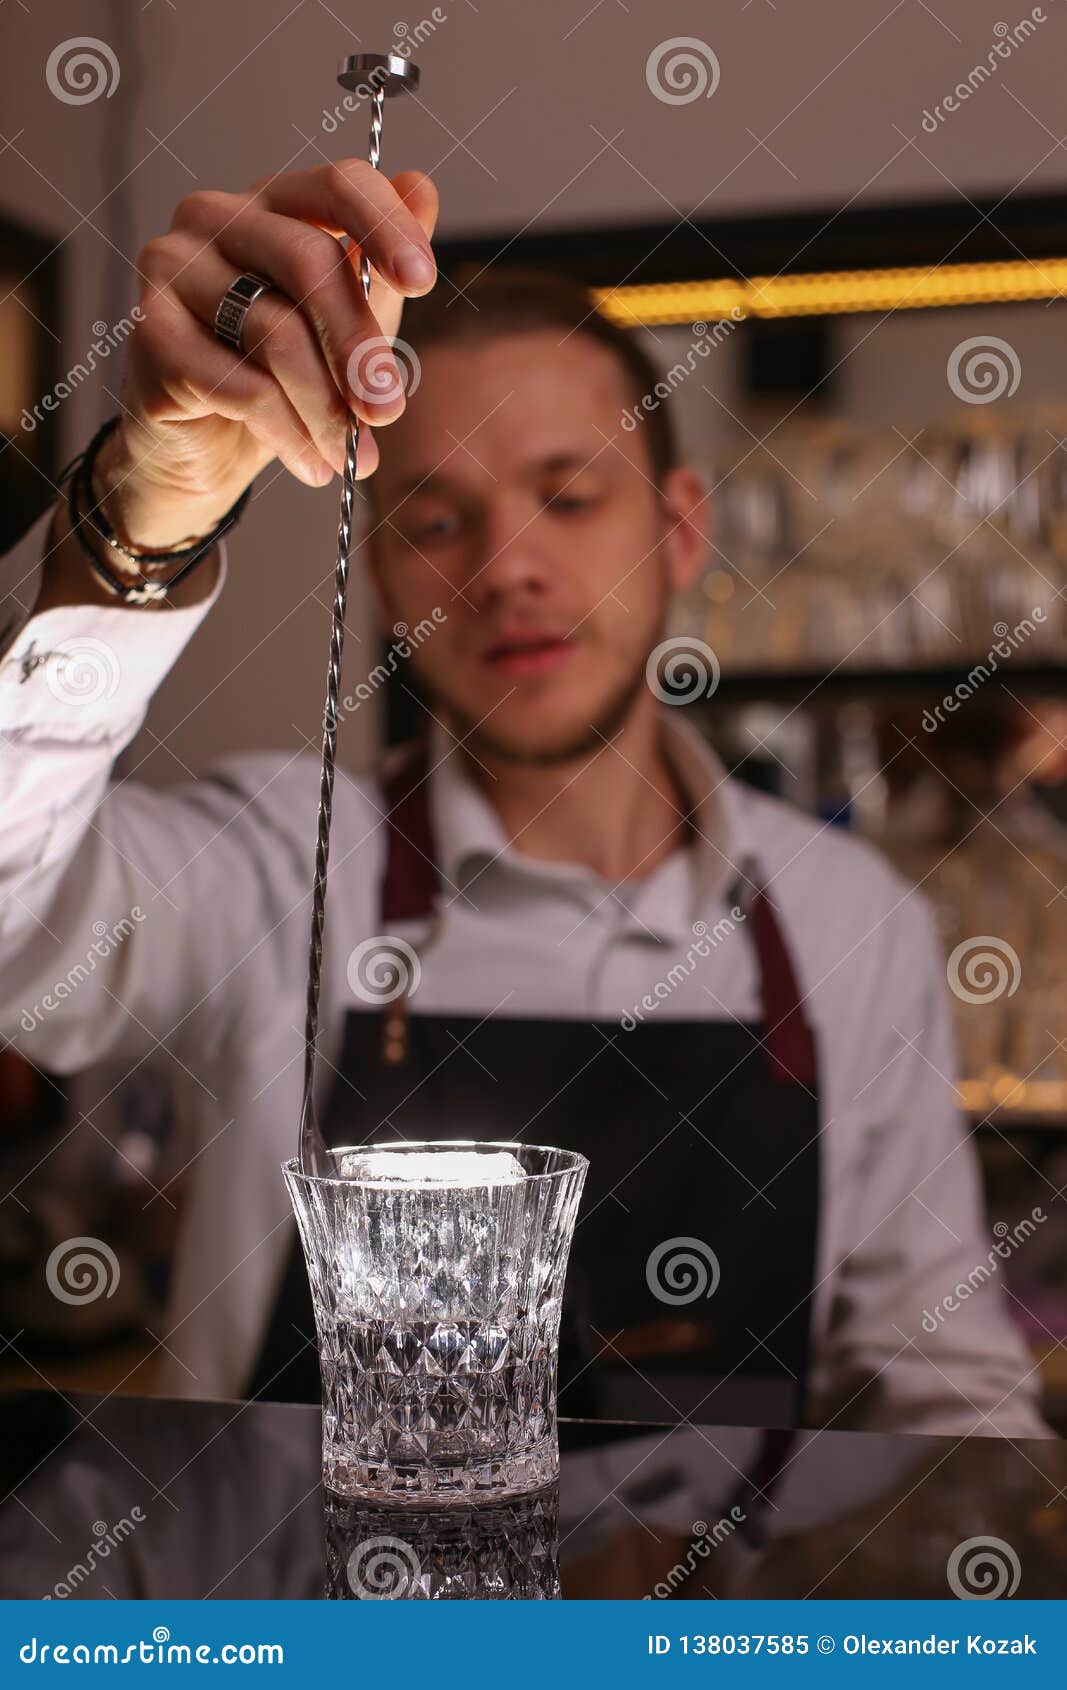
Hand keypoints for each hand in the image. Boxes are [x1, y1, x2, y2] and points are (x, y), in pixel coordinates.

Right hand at [96, 162, 438, 548]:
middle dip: (358, 345)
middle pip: (308, 261)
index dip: (386, 226)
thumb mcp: (345, 325)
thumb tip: (424, 189)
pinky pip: (242, 386)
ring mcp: (171, 268)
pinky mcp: (150, 333)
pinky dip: (289, 434)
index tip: (423, 282)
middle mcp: (212, 217)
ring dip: (326, 408)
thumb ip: (379, 266)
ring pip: (277, 333)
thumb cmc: (278, 376)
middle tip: (387, 408)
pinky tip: (311, 464)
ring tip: (350, 455)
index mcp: (270, 202)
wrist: (202, 451)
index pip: (336, 184)